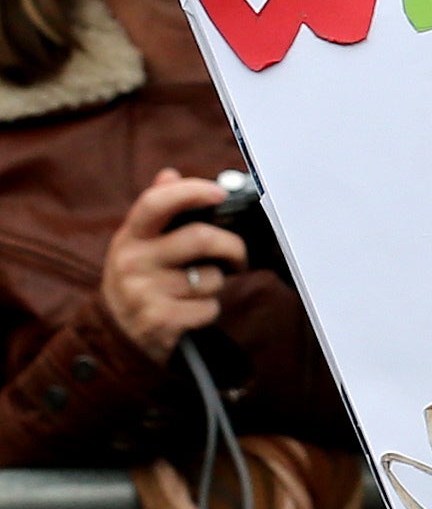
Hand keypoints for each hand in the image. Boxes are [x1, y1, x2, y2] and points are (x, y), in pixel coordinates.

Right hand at [100, 169, 245, 362]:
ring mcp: (143, 292)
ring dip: (217, 284)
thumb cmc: (140, 279)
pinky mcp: (159, 321)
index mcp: (130, 236)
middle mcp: (132, 261)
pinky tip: (190, 311)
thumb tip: (170, 174)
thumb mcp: (139, 244)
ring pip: (210, 278)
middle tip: (238, 256)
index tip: (220, 193)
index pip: (157, 202)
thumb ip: (157, 210)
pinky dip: (209, 310)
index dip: (191, 191)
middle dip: (232, 247)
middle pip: (200, 238)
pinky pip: (208, 308)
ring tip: (200, 288)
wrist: (116, 334)